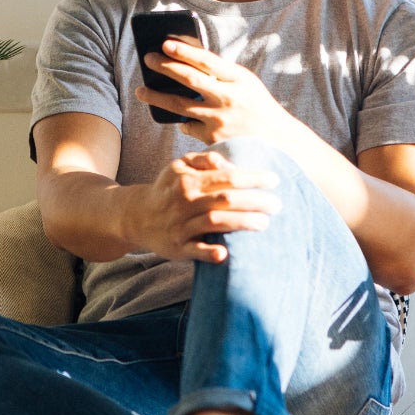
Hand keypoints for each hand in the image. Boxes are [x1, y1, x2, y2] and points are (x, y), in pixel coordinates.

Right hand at [131, 149, 280, 262]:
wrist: (137, 216)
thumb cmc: (168, 189)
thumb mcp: (179, 167)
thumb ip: (204, 160)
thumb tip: (228, 163)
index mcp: (188, 180)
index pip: (226, 177)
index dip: (252, 178)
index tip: (274, 180)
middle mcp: (184, 202)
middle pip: (225, 199)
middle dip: (255, 201)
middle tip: (277, 204)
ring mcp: (181, 226)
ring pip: (215, 223)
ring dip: (242, 223)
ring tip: (264, 223)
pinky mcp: (178, 247)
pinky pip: (194, 251)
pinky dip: (209, 252)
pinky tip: (225, 253)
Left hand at [135, 39, 294, 144]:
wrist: (279, 143)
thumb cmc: (257, 108)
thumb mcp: (246, 85)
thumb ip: (221, 75)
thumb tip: (185, 62)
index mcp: (239, 79)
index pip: (206, 60)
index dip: (184, 51)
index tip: (165, 43)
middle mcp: (229, 97)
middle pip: (189, 79)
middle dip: (164, 67)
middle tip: (147, 59)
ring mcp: (220, 119)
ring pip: (179, 105)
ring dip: (156, 97)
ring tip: (141, 91)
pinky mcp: (213, 139)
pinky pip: (188, 127)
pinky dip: (182, 121)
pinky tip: (177, 119)